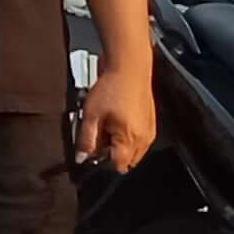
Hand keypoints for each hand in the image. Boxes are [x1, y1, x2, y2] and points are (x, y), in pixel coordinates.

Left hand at [82, 56, 157, 171]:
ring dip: (121, 146)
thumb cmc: (111, 88)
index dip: (103, 162)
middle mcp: (144, 140)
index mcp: (129, 140)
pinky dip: (129, 137)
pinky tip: (119, 120)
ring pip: (134, 152)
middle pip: (127, 161)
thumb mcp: (91, 114)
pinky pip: (140, 141)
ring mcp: (150, 132)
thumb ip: (86, 140)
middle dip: (113, 154)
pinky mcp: (151, 124)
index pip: (118, 166)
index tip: (95, 150)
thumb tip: (82, 158)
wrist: (129, 68)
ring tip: (110, 125)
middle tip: (101, 135)